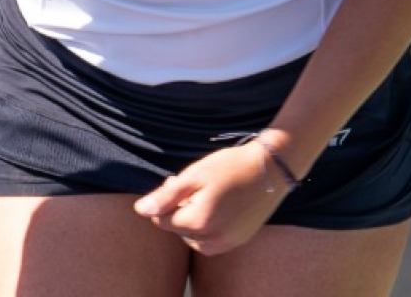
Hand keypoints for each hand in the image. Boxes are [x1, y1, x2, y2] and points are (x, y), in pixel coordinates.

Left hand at [133, 141, 285, 255]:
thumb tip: (140, 210)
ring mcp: (228, 243)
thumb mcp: (194, 176)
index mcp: (198, 222)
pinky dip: (208, 229)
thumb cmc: (230, 166)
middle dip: (180, 209)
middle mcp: (212, 239)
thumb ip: (165, 196)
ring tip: (208, 196)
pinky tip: (218, 208)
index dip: (166, 199)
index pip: (162, 220)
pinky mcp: (239, 241)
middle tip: (195, 186)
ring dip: (194, 221)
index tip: (177, 182)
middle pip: (179, 229)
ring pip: (194, 238)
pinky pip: (212, 242)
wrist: (270, 168)